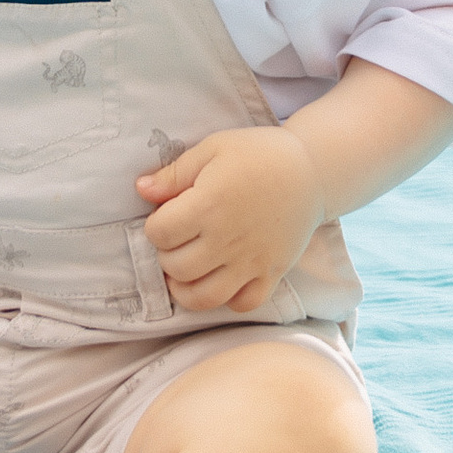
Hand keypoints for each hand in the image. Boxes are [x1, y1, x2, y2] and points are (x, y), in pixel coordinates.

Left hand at [136, 126, 321, 315]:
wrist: (312, 169)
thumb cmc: (258, 154)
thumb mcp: (213, 148)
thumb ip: (174, 173)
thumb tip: (141, 189)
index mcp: (209, 204)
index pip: (159, 234)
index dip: (155, 225)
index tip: (166, 215)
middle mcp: (228, 239)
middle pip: (176, 268)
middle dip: (167, 255)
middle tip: (177, 239)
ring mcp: (251, 261)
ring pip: (203, 297)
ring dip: (186, 287)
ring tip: (187, 269)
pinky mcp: (272, 273)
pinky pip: (244, 304)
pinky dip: (228, 299)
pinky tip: (222, 278)